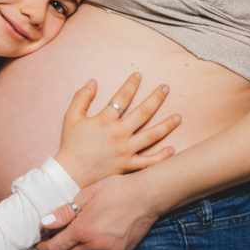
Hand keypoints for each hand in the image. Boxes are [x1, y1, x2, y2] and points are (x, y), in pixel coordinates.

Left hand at [36, 173, 157, 249]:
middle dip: (59, 248)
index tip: (40, 244)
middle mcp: (96, 246)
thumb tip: (46, 223)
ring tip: (77, 240)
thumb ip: (65, 212)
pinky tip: (94, 245)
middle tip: (58, 236)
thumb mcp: (86, 195)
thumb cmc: (117, 190)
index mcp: (83, 230)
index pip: (56, 248)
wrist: (146, 195)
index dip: (44, 247)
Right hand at [55, 72, 179, 188]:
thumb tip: (93, 82)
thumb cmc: (71, 144)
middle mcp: (119, 134)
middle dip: (156, 98)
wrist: (70, 173)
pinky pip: (148, 162)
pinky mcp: (127, 166)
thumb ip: (81, 97)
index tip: (138, 75)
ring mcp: (125, 151)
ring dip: (166, 125)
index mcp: (105, 121)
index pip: (122, 98)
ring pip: (151, 136)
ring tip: (179, 117)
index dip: (131, 85)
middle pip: (143, 113)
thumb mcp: (71, 117)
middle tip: (166, 88)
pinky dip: (161, 157)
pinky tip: (172, 149)